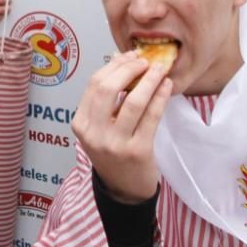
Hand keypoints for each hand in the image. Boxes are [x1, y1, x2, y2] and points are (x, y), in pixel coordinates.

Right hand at [71, 51, 172, 203]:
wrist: (123, 190)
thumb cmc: (113, 151)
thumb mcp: (100, 127)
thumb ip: (106, 99)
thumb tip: (121, 60)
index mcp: (81, 123)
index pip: (94, 84)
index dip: (113, 66)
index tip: (130, 56)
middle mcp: (94, 133)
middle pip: (108, 89)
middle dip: (129, 69)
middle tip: (145, 61)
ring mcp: (115, 144)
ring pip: (132, 101)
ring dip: (148, 80)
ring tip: (160, 69)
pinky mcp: (138, 151)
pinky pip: (151, 117)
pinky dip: (160, 98)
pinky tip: (166, 87)